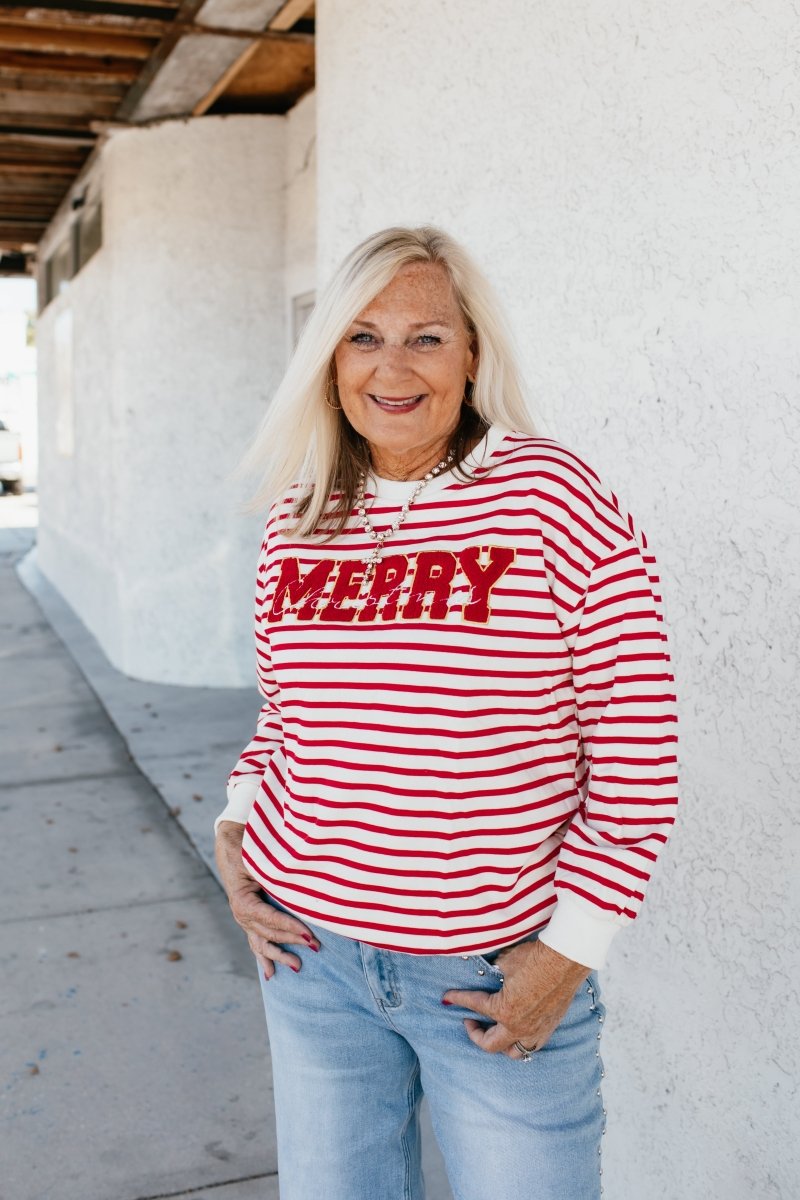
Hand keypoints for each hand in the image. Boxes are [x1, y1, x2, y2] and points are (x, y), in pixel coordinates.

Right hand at [215, 821, 319, 977]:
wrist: (230, 841)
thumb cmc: (248, 848)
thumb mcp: (259, 861)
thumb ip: (274, 877)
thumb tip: (300, 887)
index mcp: (243, 902)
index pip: (271, 919)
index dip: (291, 928)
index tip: (309, 935)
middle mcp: (241, 914)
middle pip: (270, 934)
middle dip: (293, 941)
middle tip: (316, 946)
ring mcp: (243, 919)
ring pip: (262, 943)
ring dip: (280, 955)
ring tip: (297, 967)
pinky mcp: (247, 919)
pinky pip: (256, 941)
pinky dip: (263, 957)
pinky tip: (270, 973)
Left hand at [442, 938, 590, 1056]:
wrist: (565, 960)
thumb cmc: (535, 959)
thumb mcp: (506, 962)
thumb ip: (494, 972)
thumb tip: (488, 972)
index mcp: (504, 1011)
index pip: (474, 1005)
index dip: (457, 999)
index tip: (447, 998)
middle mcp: (519, 1027)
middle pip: (490, 1045)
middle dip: (475, 1034)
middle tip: (469, 1021)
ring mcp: (536, 1030)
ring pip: (514, 1053)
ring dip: (500, 1045)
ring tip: (494, 1031)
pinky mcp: (550, 1027)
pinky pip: (532, 1045)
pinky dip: (521, 1042)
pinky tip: (517, 1031)